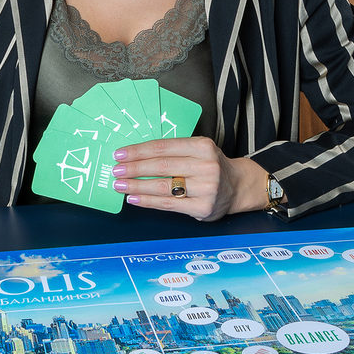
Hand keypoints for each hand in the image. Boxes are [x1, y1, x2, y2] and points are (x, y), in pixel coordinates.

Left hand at [111, 137, 267, 220]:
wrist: (238, 186)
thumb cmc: (210, 165)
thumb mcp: (198, 150)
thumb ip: (174, 151)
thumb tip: (135, 156)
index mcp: (203, 146)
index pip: (163, 147)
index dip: (139, 150)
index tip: (120, 154)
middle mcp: (206, 166)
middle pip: (162, 166)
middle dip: (135, 168)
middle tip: (116, 170)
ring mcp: (206, 188)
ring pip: (163, 186)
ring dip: (137, 185)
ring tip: (120, 185)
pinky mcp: (203, 207)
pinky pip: (169, 204)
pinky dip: (148, 201)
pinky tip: (134, 198)